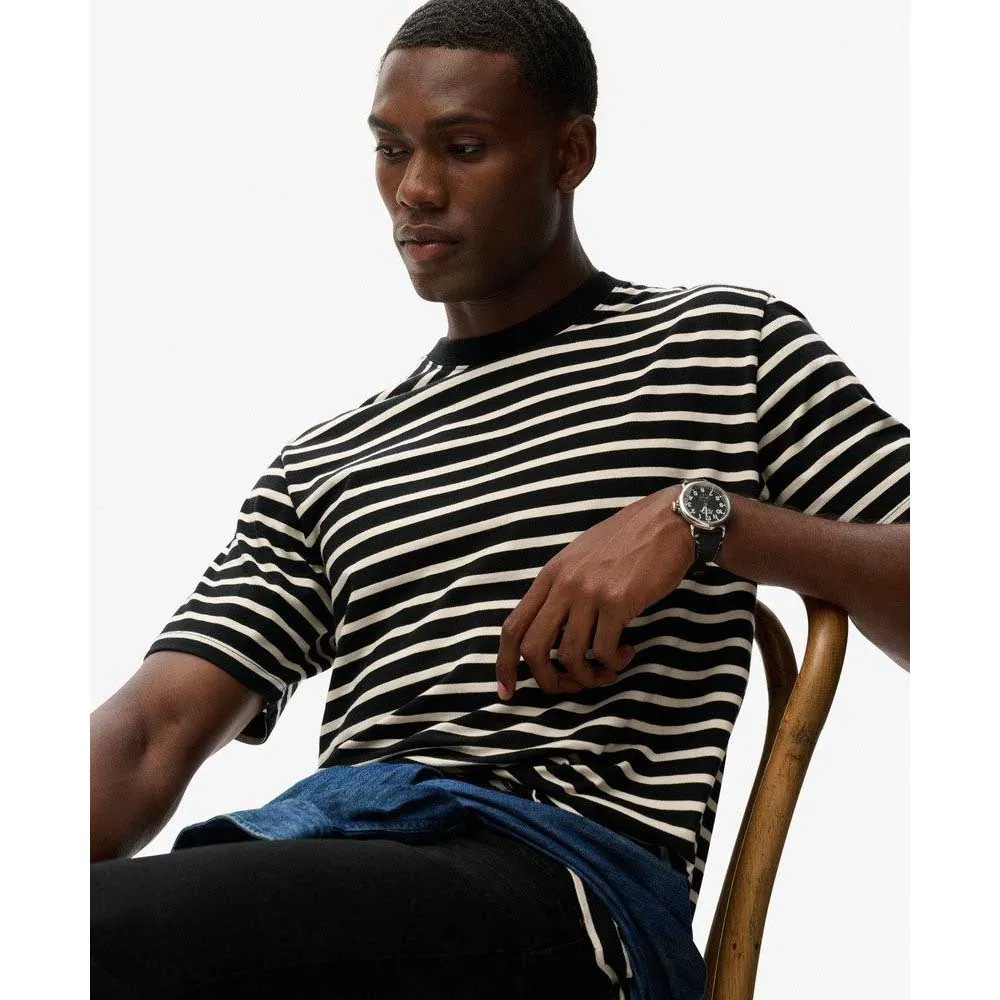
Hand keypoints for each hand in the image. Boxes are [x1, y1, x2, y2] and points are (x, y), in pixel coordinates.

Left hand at [495, 485, 692, 699]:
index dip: (504, 664)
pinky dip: (614, 662)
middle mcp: (562, 584)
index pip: (513, 626)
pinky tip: (627, 652)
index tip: (507, 690)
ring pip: (570, 656)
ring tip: (608, 671)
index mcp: (550, 575)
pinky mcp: (616, 602)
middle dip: (548, 680)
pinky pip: (604, 651)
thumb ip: (563, 589)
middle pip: (533, 649)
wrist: (668, 521)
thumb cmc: (629, 541)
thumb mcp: (581, 558)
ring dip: (590, 676)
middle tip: (571, 688)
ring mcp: (588, 593)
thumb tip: (554, 633)